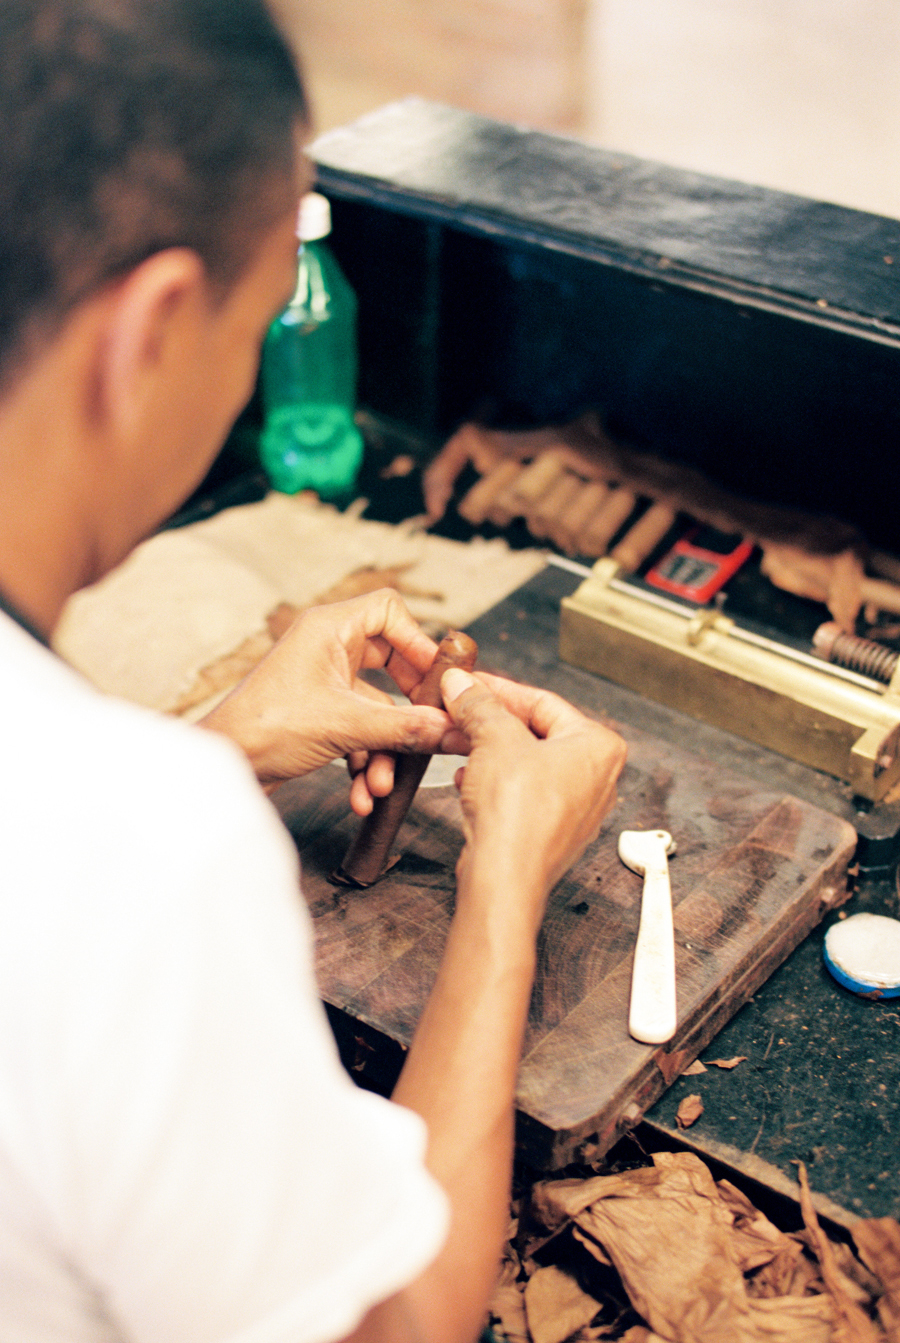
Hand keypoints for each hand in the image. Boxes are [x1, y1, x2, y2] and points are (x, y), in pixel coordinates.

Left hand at [200, 590, 451, 805]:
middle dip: (408, 709)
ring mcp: (323, 681)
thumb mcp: (346, 727)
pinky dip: (365, 759)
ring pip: (377, 707)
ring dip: (385, 749)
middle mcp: (327, 647)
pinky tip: (362, 793)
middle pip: (392, 663)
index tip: (437, 679)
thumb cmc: (264, 728)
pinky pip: (359, 728)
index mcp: (329, 628)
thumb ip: (407, 728)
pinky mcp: (319, 712)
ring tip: (382, 784)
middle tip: (429, 728)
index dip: (419, 641)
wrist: (224, 768)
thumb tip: (454, 730)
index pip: (389, 610)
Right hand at [439, 668, 626, 931]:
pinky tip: (469, 779)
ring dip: (489, 751)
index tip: (470, 683)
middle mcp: (598, 777)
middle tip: (460, 710)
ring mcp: (577, 808)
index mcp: (600, 746)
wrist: (506, 877)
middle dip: (492, 722)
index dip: (499, 689)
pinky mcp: (554, 832)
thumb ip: (479, 704)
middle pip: (536, 732)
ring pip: (528, 763)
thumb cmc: (518, 814)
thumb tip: (463, 684)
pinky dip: (497, 781)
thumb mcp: (494, 739)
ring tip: (458, 742)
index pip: (544, 702)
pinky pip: (524, 793)